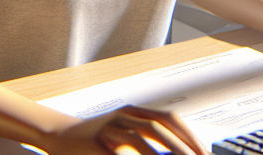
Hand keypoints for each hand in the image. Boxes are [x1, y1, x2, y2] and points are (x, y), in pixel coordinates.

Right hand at [44, 105, 208, 154]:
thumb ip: (145, 145)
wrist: (58, 136)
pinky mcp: (97, 141)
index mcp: (134, 112)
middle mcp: (124, 115)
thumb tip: (174, 153)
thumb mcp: (121, 138)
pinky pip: (120, 152)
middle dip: (183, 145)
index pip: (168, 118)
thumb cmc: (93, 141)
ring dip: (163, 152)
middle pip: (160, 126)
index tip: (204, 151)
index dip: (188, 134)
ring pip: (143, 136)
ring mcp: (110, 126)